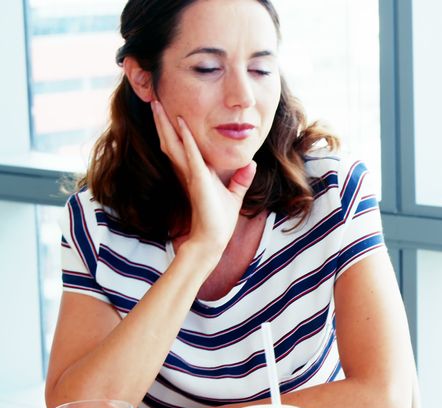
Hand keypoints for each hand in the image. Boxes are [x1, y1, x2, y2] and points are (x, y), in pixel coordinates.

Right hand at [150, 100, 256, 255]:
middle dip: (162, 119)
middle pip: (170, 140)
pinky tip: (181, 124)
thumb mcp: (234, 194)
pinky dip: (187, 140)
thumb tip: (251, 163)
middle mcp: (187, 171)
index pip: (180, 144)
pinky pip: (191, 156)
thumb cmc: (220, 219)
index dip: (173, 127)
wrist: (213, 239)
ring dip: (166, 123)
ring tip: (157, 103)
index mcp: (194, 171)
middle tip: (154, 98)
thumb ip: (241, 178)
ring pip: (173, 144)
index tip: (168, 109)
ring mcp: (190, 175)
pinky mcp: (198, 181)